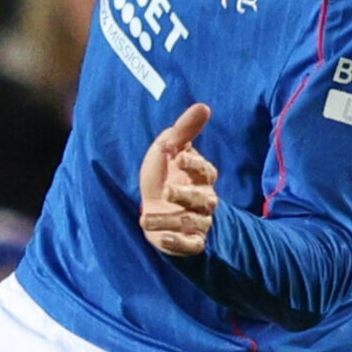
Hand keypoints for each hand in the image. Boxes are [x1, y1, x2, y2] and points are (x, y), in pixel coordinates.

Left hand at [139, 103, 219, 256]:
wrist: (152, 206)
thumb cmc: (163, 173)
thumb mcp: (168, 148)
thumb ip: (184, 130)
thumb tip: (203, 106)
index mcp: (201, 177)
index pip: (206, 171)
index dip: (195, 165)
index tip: (179, 158)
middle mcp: (203, 200)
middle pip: (203, 200)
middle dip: (185, 195)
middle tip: (166, 191)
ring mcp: (197, 221)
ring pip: (192, 223)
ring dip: (168, 220)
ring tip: (144, 218)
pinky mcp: (189, 240)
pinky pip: (191, 245)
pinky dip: (177, 242)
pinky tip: (159, 237)